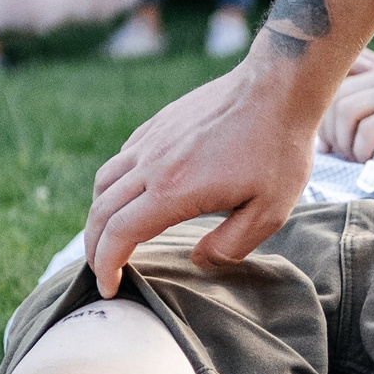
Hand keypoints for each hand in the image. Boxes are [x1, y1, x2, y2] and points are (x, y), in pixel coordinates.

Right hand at [83, 52, 323, 295]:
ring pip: (105, 181)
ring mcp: (152, 139)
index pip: (119, 235)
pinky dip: (114, 184)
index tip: (108, 287)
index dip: (106, 266)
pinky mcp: (159, 123)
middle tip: (101, 271)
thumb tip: (197, 258)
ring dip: (98, 214)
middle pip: (101, 211)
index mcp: (173, 190)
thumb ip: (230, 245)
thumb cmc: (279, 149)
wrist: (279, 86)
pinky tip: (130, 195)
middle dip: (93, 248)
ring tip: (109, 237)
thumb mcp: (269, 212)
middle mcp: (152, 163)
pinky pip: (122, 158)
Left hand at [318, 51, 373, 166]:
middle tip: (344, 156)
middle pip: (333, 98)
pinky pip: (368, 128)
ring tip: (358, 159)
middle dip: (330, 132)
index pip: (333, 86)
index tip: (332, 144)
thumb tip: (326, 137)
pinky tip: (372, 160)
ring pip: (345, 111)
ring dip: (344, 142)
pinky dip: (362, 150)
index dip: (323, 117)